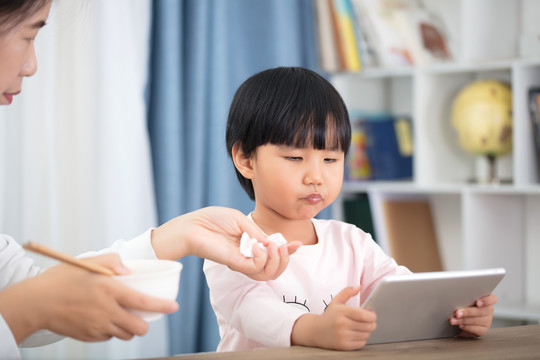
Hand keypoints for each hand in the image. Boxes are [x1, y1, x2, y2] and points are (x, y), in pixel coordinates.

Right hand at [0, 254, 177, 343]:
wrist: (35, 303)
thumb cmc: (62, 279)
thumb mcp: (88, 262)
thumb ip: (113, 261)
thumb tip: (130, 270)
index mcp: (110, 290)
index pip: (144, 302)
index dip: (163, 307)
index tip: (174, 308)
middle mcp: (107, 311)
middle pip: (139, 327)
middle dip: (145, 323)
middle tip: (141, 313)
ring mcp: (98, 327)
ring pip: (126, 334)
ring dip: (129, 327)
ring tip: (121, 314)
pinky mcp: (89, 337)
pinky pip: (109, 337)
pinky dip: (112, 330)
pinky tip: (103, 318)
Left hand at [151, 206, 301, 279]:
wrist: (192, 225)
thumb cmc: (213, 219)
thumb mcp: (241, 221)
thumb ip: (258, 232)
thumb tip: (275, 243)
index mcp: (251, 245)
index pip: (274, 255)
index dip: (288, 251)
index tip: (298, 244)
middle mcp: (248, 257)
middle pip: (274, 269)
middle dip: (285, 258)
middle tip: (281, 246)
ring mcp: (241, 262)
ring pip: (267, 273)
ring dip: (276, 260)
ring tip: (273, 247)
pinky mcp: (234, 264)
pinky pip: (255, 268)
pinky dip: (261, 257)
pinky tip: (256, 246)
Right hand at [291, 286, 375, 349]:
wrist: (315, 331)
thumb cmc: (329, 315)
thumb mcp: (336, 301)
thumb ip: (347, 292)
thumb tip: (358, 287)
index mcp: (341, 311)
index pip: (364, 315)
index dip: (372, 316)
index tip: (372, 315)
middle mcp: (342, 324)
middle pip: (368, 326)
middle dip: (371, 323)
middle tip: (367, 321)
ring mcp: (342, 336)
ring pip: (366, 334)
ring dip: (366, 331)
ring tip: (360, 327)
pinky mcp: (343, 346)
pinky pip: (362, 343)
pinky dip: (361, 339)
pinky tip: (355, 334)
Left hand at [450, 293, 496, 337]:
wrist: (463, 319)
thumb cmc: (464, 305)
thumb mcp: (465, 299)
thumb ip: (465, 298)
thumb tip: (455, 296)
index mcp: (486, 300)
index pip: (492, 299)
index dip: (486, 301)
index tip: (478, 303)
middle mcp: (488, 310)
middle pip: (481, 311)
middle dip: (467, 312)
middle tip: (457, 313)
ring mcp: (487, 321)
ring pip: (476, 320)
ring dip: (463, 320)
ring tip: (453, 320)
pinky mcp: (483, 330)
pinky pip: (476, 329)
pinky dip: (467, 327)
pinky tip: (461, 326)